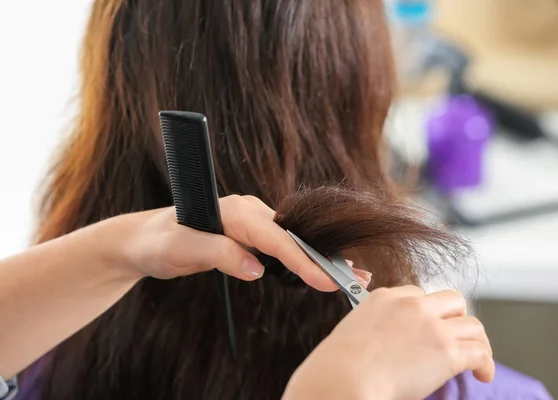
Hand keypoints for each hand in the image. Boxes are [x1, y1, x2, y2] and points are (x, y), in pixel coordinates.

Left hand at [102, 195, 369, 290]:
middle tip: (357, 278)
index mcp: (236, 210)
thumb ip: (220, 254)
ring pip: (290, 243)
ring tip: (346, 276)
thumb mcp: (183, 249)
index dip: (303, 261)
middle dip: (323, 260)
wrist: (142, 238)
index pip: (277, 240)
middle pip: (293, 239)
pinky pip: (279, 247)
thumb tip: (256, 270)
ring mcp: (250, 221)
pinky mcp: (249, 233)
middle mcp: (248, 211)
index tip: (327, 281)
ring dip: (316, 260)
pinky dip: (299, 260)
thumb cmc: (158, 241)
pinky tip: (316, 269)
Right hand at [283, 286, 493, 399]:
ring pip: (472, 324)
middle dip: (456, 318)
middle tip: (455, 336)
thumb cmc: (339, 365)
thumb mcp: (354, 330)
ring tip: (476, 357)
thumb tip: (389, 344)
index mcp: (385, 297)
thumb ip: (375, 327)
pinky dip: (486, 364)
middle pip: (451, 300)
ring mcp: (432, 327)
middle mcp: (412, 306)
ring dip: (476, 341)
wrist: (344, 378)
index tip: (429, 328)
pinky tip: (482, 374)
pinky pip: (480, 352)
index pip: (418, 294)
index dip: (427, 312)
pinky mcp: (447, 351)